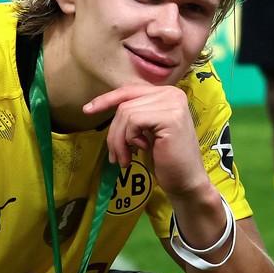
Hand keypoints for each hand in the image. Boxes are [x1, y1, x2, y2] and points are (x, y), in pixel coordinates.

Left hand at [83, 84, 203, 193]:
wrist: (186, 182)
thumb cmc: (165, 160)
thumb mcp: (145, 131)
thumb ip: (133, 114)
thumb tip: (98, 106)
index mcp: (167, 94)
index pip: (129, 90)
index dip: (107, 99)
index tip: (87, 110)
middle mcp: (172, 94)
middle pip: (125, 104)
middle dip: (114, 133)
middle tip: (116, 157)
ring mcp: (173, 104)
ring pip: (126, 113)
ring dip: (119, 140)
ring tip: (125, 159)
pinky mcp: (170, 117)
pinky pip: (134, 121)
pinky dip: (130, 139)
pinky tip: (142, 150)